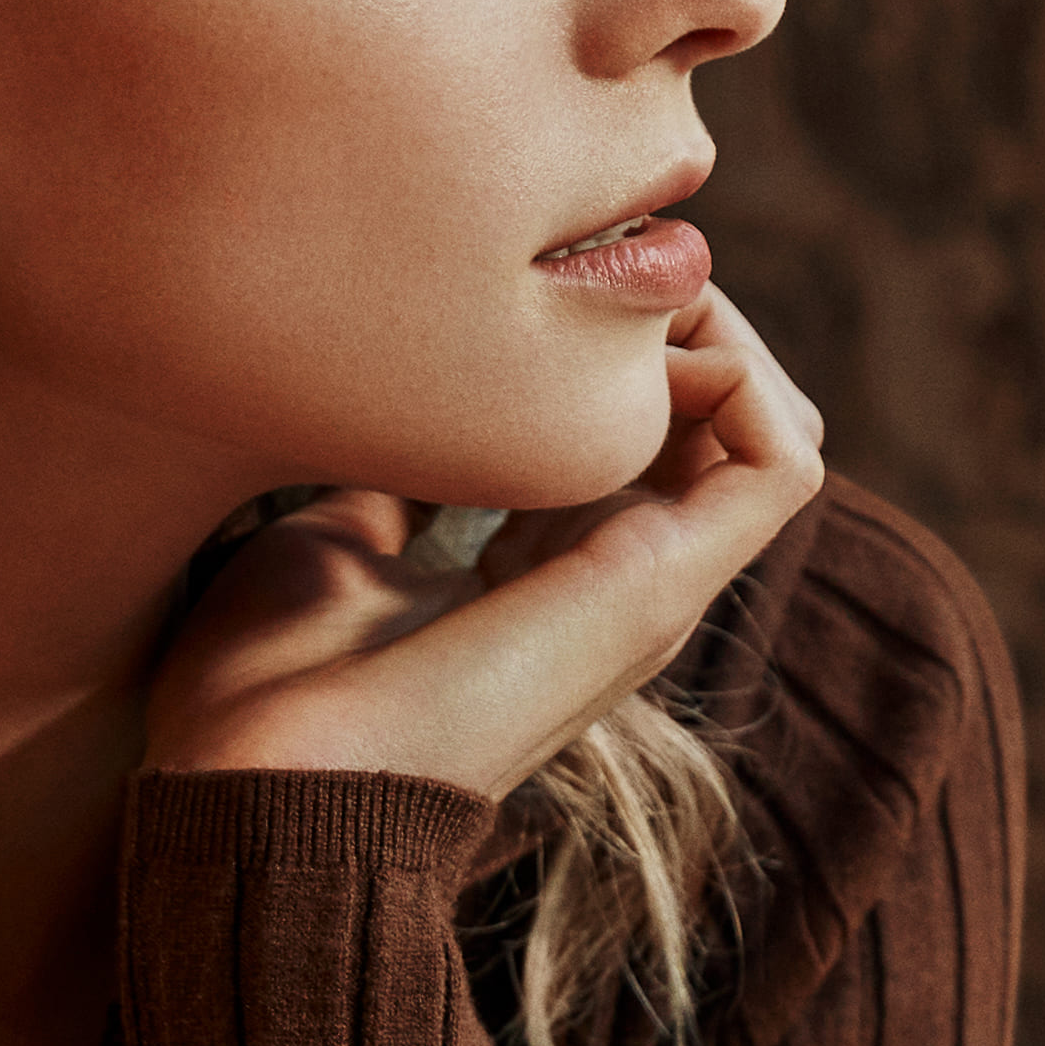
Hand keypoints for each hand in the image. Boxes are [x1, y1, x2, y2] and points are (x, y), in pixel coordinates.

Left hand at [147, 295, 826, 797]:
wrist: (265, 779)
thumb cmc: (268, 686)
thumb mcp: (329, 537)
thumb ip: (393, 479)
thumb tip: (390, 413)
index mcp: (547, 578)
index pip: (644, 437)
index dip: (611, 340)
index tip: (527, 282)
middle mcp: (619, 585)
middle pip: (725, 423)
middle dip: (676, 320)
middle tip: (584, 267)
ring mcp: (652, 591)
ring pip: (772, 432)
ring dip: (718, 336)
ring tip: (618, 297)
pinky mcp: (660, 589)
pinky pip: (779, 464)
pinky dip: (739, 379)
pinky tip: (635, 346)